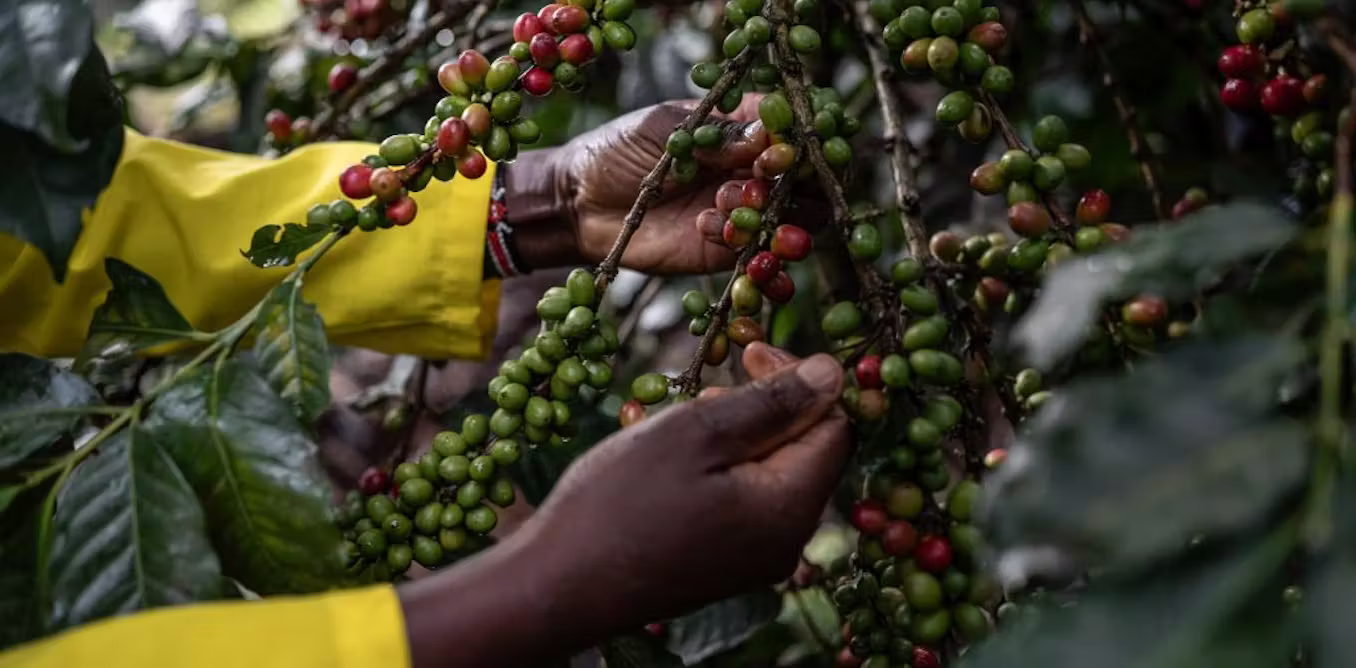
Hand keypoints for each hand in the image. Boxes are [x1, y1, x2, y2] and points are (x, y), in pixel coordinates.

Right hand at [400, 343, 850, 667]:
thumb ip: (771, 404)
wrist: (556, 585)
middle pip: (806, 452)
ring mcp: (754, 559)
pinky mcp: (723, 565)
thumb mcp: (695, 434)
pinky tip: (677, 458)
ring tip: (686, 420)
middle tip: (709, 388)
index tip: (748, 353)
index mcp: (788, 509)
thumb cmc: (619, 501)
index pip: (834, 428)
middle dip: (767, 407)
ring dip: (740, 434)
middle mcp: (785, 542)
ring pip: (772, 474)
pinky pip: (745, 502)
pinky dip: (722, 467)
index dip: (802, 382)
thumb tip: (834, 375)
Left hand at [503, 95, 776, 273]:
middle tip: (759, 184)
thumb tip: (765, 139)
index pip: (791, 129)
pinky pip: (759, 254)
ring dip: (773, 215)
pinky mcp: (727, 252)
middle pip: (806, 178)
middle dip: (794, 182)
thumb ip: (714, 135)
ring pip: (795, 219)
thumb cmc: (619, 151)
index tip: (780, 148)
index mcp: (740, 128)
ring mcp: (744, 212)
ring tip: (725, 206)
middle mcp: (751, 170)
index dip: (797, 139)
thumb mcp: (663, 130)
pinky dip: (745, 245)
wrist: (581, 203)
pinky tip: (705, 228)